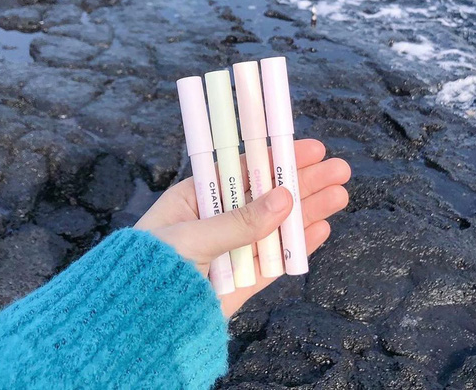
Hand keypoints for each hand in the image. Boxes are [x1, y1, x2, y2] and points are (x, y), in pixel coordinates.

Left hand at [134, 139, 349, 316]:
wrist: (134, 326)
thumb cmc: (148, 269)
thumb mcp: (192, 238)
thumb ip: (238, 221)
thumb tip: (284, 198)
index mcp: (199, 197)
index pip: (244, 170)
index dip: (277, 158)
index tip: (310, 149)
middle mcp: (219, 220)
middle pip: (269, 196)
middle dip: (303, 182)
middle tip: (339, 170)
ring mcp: (234, 250)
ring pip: (278, 226)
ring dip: (309, 210)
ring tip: (340, 194)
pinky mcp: (243, 281)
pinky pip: (276, 261)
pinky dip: (299, 247)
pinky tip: (321, 228)